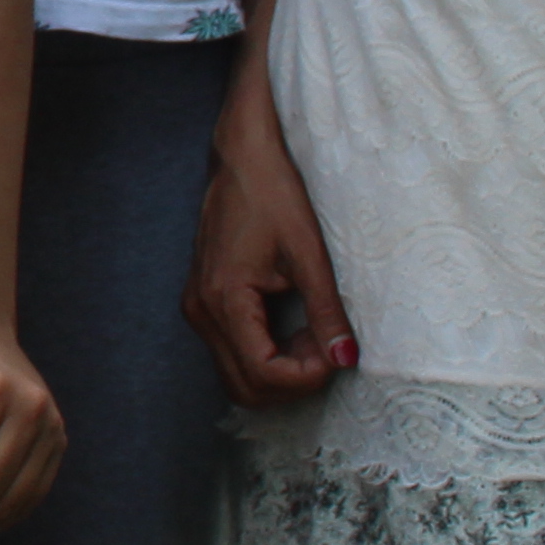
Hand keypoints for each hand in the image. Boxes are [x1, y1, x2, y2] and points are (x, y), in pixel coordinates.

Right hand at [183, 84, 355, 405]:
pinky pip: (232, 351)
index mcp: (224, 299)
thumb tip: (346, 358)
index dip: (305, 377)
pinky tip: (293, 329)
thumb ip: (327, 311)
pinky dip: (265, 356)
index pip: (262, 373)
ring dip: (279, 372)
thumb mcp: (308, 253)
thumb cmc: (273, 194)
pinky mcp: (204, 301)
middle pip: (244, 387)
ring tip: (312, 339)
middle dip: (291, 382)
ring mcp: (198, 307)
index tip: (335, 353)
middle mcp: (202, 310)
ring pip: (236, 374)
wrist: (241, 158)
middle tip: (326, 351)